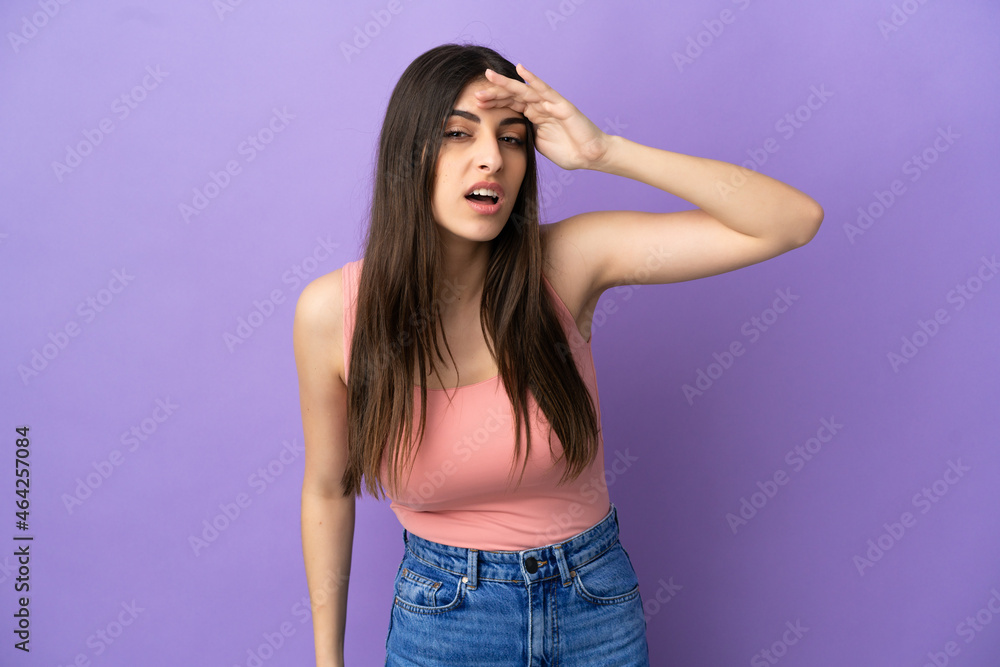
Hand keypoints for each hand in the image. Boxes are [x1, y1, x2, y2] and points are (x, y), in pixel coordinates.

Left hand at [475, 63, 610, 170]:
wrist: (588, 156)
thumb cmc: (567, 151)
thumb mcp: (538, 144)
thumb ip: (525, 134)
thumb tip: (506, 134)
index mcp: (533, 115)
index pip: (509, 105)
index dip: (493, 104)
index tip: (474, 105)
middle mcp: (539, 105)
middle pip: (512, 96)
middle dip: (494, 94)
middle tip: (475, 92)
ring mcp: (549, 103)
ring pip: (524, 90)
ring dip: (506, 84)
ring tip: (489, 76)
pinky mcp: (560, 104)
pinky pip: (544, 89)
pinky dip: (532, 78)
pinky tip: (520, 69)